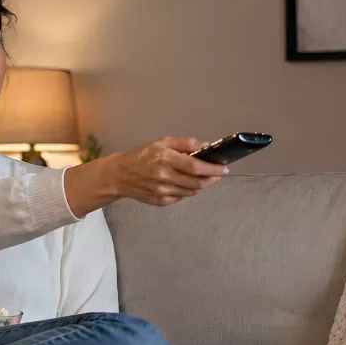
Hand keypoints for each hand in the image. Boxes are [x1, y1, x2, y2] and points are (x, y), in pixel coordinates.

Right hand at [63, 136, 226, 217]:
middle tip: (218, 174)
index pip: (195, 167)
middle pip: (196, 182)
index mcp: (165, 159)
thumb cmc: (142, 156)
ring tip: (203, 178)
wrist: (121, 175)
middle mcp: (164, 177)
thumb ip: (184, 144)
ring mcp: (162, 191)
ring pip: (191, 191)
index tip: (224, 169)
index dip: (212, 169)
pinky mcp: (160, 201)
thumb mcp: (162, 143)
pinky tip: (185, 184)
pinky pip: (181, 197)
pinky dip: (187, 191)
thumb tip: (204, 145)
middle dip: (211, 179)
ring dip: (201, 185)